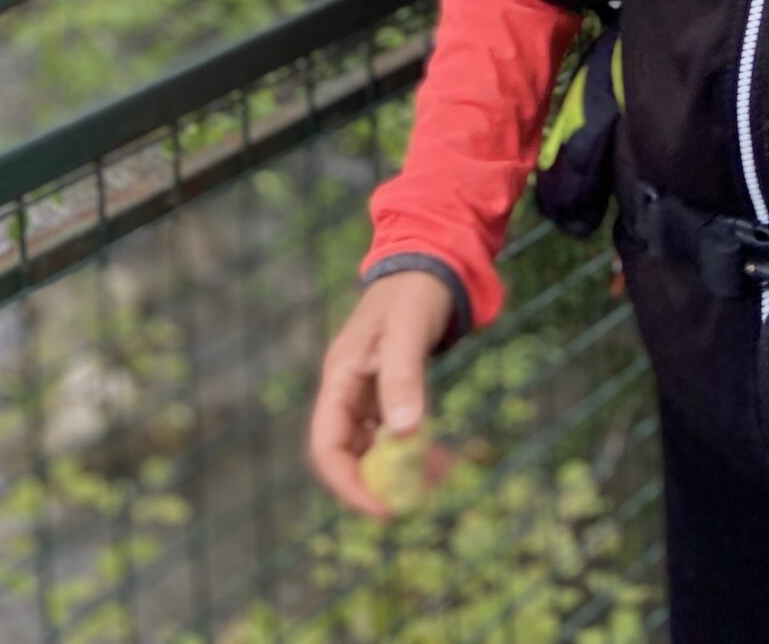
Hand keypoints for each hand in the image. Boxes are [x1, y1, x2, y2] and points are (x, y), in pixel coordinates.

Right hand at [307, 271, 455, 517]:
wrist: (432, 260)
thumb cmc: (414, 291)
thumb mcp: (407, 332)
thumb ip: (404, 380)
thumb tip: (405, 436)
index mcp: (339, 376)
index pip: (327, 446)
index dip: (348, 484)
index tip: (383, 508)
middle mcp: (347, 388)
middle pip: (347, 454)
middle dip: (377, 482)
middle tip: (415, 500)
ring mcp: (367, 390)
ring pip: (373, 448)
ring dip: (399, 469)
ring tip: (438, 476)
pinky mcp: (390, 389)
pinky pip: (394, 433)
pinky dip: (413, 449)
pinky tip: (441, 456)